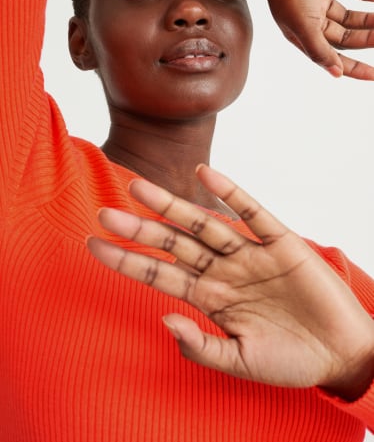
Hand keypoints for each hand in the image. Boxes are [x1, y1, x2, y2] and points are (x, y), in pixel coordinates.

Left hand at [87, 165, 373, 399]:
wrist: (340, 353)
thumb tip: (164, 320)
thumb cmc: (289, 360)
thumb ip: (200, 345)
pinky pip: (252, 213)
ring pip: (205, 224)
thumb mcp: (240, 361)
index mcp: (210, 298)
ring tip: (140, 188)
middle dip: (141, 229)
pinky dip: (230, 194)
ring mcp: (251, 254)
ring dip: (174, 205)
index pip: (160, 274)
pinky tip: (206, 175)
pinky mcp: (281, 243)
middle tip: (105, 213)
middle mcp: (224, 270)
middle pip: (175, 244)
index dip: (128, 260)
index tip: (95, 244)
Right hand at [254, 0, 373, 78]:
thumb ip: (320, 50)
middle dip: (366, 39)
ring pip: (348, 15)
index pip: (333, 56)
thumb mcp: (303, 25)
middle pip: (344, 35)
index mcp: (302, 34)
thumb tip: (336, 72)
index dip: (353, 67)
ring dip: (367, 18)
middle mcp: (309, 18)